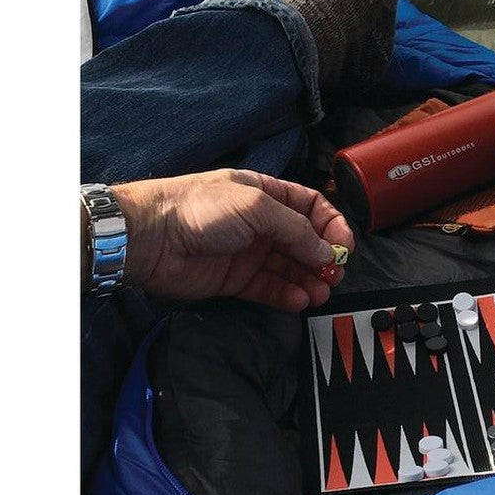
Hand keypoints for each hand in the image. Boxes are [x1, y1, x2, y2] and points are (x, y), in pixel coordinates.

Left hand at [107, 169, 353, 310]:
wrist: (151, 237)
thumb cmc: (199, 208)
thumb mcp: (256, 207)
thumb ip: (296, 230)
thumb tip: (326, 252)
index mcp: (267, 194)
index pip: (311, 208)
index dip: (332, 226)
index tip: (343, 247)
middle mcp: (261, 223)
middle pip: (304, 241)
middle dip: (323, 258)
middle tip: (333, 275)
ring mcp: (248, 252)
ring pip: (289, 268)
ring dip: (308, 280)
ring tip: (319, 293)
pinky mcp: (235, 279)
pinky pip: (269, 288)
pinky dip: (286, 295)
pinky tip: (298, 300)